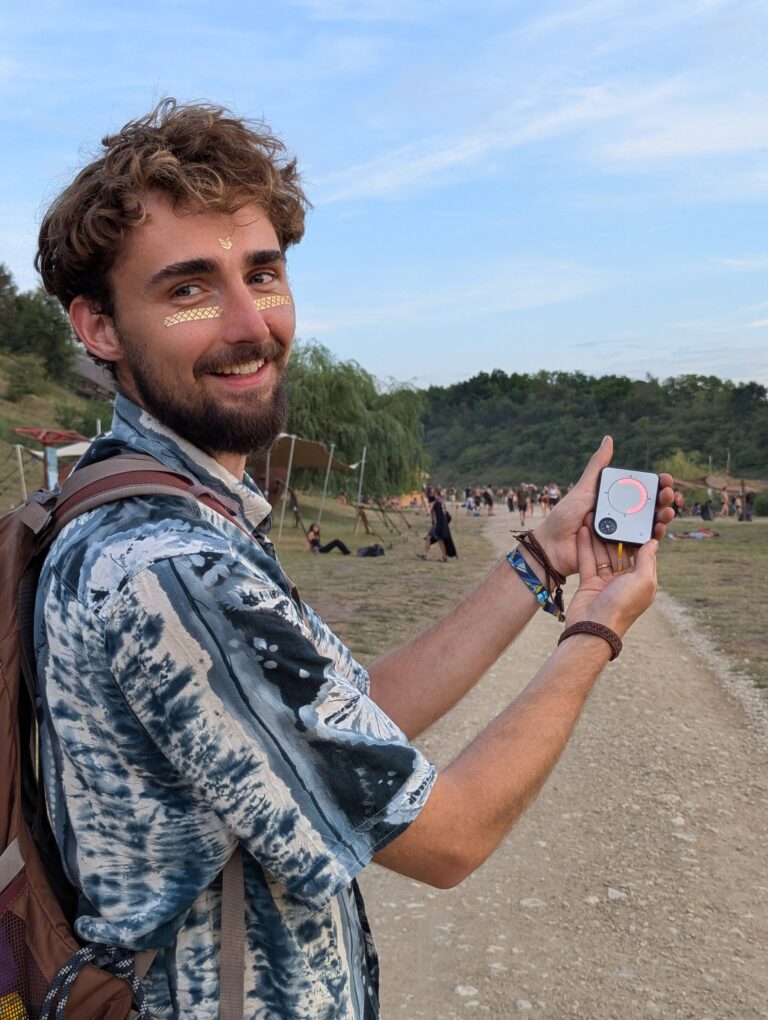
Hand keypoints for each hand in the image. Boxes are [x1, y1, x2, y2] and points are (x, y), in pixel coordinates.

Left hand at [534, 436, 674, 576]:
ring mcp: (623, 533)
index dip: (657, 484)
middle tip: (668, 494)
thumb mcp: (584, 488)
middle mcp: (621, 515)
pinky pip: (641, 544)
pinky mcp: (622, 550)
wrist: (553, 545)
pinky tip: (659, 530)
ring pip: (649, 524)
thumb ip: (597, 466)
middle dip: (663, 499)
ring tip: (668, 512)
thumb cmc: (565, 516)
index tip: (665, 478)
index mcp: (614, 500)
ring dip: (663, 518)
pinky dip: (653, 537)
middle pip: (650, 506)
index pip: (642, 490)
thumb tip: (608, 439)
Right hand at [566, 526, 657, 637]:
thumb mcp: (643, 581)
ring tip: (594, 516)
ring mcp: (606, 582)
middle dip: (616, 534)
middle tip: (611, 513)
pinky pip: (587, 561)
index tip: (635, 518)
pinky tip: (583, 530)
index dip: (638, 537)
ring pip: (603, 554)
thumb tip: (654, 542)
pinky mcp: (589, 583)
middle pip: (621, 552)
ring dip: (598, 536)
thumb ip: (647, 560)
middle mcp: (625, 581)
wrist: (593, 628)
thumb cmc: (621, 606)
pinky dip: (585, 546)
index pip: (643, 554)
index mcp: (642, 581)